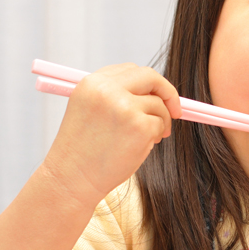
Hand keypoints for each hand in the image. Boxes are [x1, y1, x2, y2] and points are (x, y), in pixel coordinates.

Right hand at [41, 63, 181, 205]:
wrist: (72, 179)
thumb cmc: (83, 151)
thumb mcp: (90, 112)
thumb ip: (116, 96)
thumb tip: (154, 92)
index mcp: (92, 83)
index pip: (130, 70)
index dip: (147, 82)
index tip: (156, 94)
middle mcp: (108, 90)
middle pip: (150, 77)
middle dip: (167, 92)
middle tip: (176, 110)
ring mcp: (125, 107)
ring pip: (158, 105)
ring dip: (159, 122)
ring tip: (142, 141)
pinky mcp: (140, 126)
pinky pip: (160, 124)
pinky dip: (155, 137)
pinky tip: (137, 149)